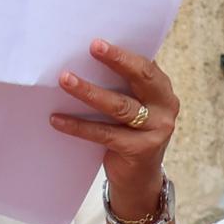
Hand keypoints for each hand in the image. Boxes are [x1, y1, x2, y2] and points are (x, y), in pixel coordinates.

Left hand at [50, 38, 180, 220]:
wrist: (139, 181)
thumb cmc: (129, 135)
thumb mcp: (134, 109)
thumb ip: (123, 88)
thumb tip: (85, 60)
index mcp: (164, 91)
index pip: (146, 66)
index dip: (123, 54)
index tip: (97, 42)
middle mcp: (166, 108)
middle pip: (141, 79)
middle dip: (116, 61)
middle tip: (92, 48)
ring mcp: (156, 130)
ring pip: (119, 106)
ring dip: (89, 92)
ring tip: (65, 80)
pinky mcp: (140, 150)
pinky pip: (104, 134)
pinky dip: (78, 126)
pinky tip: (57, 119)